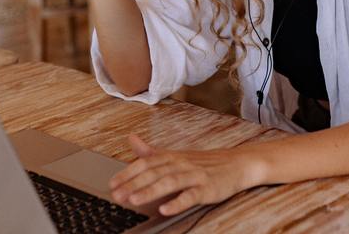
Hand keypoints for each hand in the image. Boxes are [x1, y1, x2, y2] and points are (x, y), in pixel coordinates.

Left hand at [110, 134, 263, 216]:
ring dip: (150, 191)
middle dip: (133, 184)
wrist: (237, 164)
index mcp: (172, 156)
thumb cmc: (204, 163)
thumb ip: (151, 151)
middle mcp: (181, 164)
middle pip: (154, 173)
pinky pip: (191, 195)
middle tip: (116, 195)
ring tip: (134, 200)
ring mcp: (194, 176)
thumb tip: (131, 139)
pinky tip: (166, 209)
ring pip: (169, 182)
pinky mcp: (207, 188)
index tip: (112, 184)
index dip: (128, 173)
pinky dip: (178, 202)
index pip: (145, 163)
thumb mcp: (176, 155)